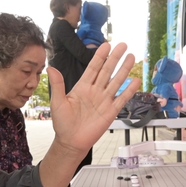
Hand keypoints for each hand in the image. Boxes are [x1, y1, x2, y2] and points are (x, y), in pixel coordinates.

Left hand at [48, 42, 140, 156]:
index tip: (106, 45)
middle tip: (123, 45)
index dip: (100, 57)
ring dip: (124, 70)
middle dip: (115, 58)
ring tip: (131, 57)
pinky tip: (135, 81)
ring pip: (116, 82)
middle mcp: (95, 91)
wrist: (71, 142)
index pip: (93, 68)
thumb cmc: (62, 123)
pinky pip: (121, 99)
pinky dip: (128, 91)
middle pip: (107, 71)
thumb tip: (50, 68)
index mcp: (82, 87)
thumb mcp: (58, 102)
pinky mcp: (110, 112)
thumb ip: (58, 85)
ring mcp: (104, 101)